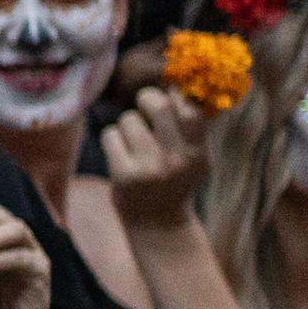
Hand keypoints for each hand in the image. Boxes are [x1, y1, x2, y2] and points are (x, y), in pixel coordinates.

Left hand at [97, 87, 210, 232]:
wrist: (157, 224)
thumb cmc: (175, 180)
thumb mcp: (195, 157)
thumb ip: (192, 126)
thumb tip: (180, 84)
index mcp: (197, 152)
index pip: (190, 110)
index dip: (177, 94)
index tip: (170, 92)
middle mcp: (175, 159)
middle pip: (156, 105)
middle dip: (147, 98)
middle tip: (145, 105)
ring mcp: (149, 168)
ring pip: (128, 119)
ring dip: (128, 125)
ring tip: (135, 142)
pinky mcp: (124, 175)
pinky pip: (110, 135)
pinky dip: (113, 140)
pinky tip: (121, 155)